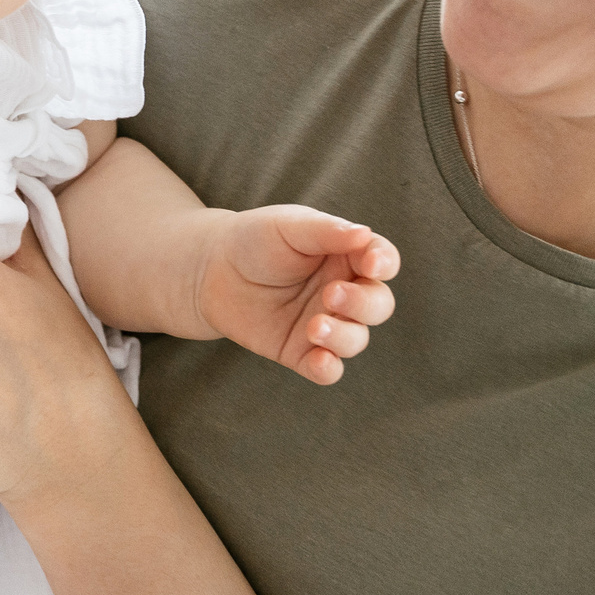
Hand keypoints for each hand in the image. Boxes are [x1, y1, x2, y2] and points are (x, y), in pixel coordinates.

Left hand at [195, 207, 397, 385]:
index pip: (382, 260)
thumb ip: (326, 231)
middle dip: (363, 303)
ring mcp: (325, 323)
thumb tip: (364, 234)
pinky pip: (327, 369)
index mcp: (347, 255)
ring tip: (314, 326)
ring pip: (356, 339)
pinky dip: (329, 369)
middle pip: (378, 304)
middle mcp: (344, 291)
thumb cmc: (255, 240)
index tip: (372, 264)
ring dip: (343, 336)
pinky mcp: (301, 351)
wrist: (209, 271)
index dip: (384, 263)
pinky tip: (320, 361)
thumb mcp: (288, 226)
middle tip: (332, 294)